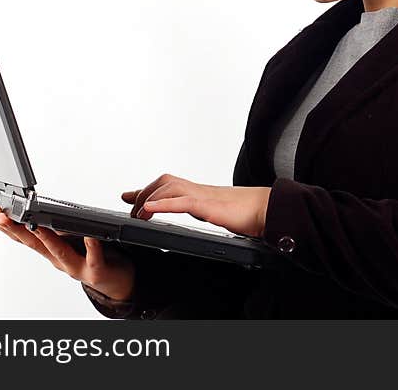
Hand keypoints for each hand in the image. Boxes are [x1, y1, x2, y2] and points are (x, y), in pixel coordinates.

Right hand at [0, 203, 134, 300]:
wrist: (116, 282)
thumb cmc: (92, 257)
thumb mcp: (69, 241)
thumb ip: (56, 228)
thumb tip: (41, 209)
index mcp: (50, 250)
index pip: (24, 236)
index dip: (7, 225)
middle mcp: (59, 260)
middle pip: (34, 244)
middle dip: (15, 229)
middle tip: (0, 215)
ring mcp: (76, 267)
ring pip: (59, 252)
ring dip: (47, 239)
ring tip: (37, 225)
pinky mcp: (96, 272)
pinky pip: (94, 258)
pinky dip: (92, 247)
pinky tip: (91, 236)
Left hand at [122, 174, 271, 237]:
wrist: (270, 210)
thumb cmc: (251, 213)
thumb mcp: (221, 214)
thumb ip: (208, 213)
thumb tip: (206, 216)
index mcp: (201, 194)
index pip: (168, 186)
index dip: (146, 190)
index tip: (127, 196)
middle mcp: (199, 191)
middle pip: (164, 181)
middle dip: (143, 194)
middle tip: (130, 210)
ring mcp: (204, 196)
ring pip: (169, 188)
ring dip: (149, 199)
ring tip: (137, 214)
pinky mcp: (210, 206)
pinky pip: (182, 202)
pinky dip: (163, 204)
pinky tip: (149, 210)